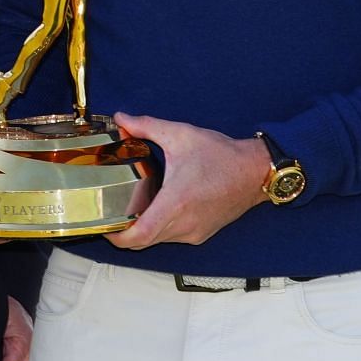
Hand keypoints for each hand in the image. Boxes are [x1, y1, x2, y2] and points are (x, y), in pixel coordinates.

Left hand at [105, 112, 265, 249]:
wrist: (255, 172)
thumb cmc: (223, 156)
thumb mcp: (180, 134)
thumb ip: (146, 126)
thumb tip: (121, 119)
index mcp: (176, 202)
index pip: (139, 235)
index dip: (117, 237)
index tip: (105, 226)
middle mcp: (184, 224)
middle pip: (144, 241)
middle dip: (124, 232)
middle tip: (111, 214)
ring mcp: (194, 232)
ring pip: (158, 240)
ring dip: (143, 229)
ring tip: (132, 208)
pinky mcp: (201, 234)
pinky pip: (172, 237)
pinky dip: (160, 228)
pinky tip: (158, 208)